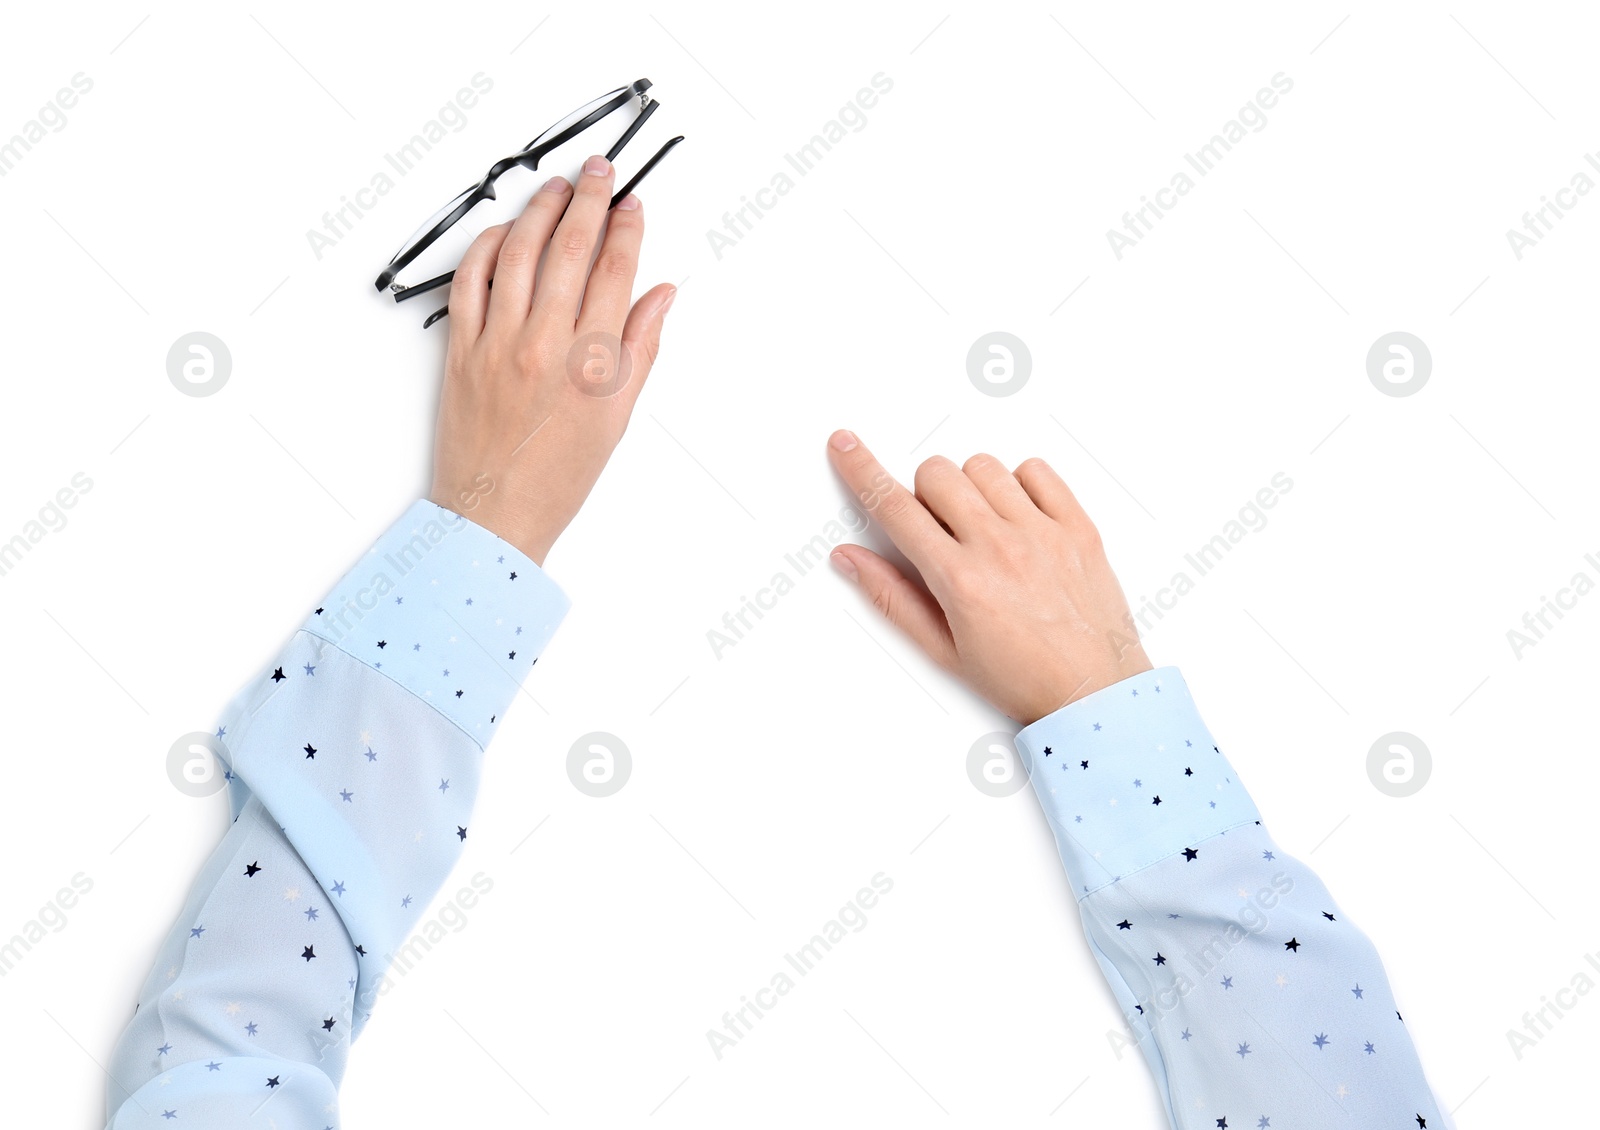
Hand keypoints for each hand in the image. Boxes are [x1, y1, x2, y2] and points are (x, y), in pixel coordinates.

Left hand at [428, 154, 676, 564]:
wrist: (495, 515)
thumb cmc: (559, 477)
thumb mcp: (618, 417)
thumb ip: (642, 349)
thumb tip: (661, 295)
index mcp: (593, 363)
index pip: (616, 272)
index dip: (627, 229)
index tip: (632, 204)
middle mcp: (545, 345)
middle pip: (571, 250)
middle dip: (589, 201)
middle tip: (598, 172)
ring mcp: (498, 344)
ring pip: (518, 254)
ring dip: (539, 212)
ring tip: (555, 189)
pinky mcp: (460, 351)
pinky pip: (469, 282)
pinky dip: (485, 248)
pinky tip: (501, 231)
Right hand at [826, 430, 1151, 723]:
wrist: (1095, 693)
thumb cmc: (1022, 679)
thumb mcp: (943, 650)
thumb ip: (892, 598)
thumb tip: (850, 559)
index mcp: (960, 581)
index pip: (895, 509)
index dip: (862, 471)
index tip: (845, 446)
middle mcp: (1000, 547)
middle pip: (936, 473)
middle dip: (925, 494)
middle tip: (941, 531)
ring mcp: (1043, 532)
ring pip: (983, 466)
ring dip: (970, 488)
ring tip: (984, 528)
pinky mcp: (1078, 526)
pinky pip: (1036, 470)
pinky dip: (1020, 484)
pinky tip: (1019, 518)